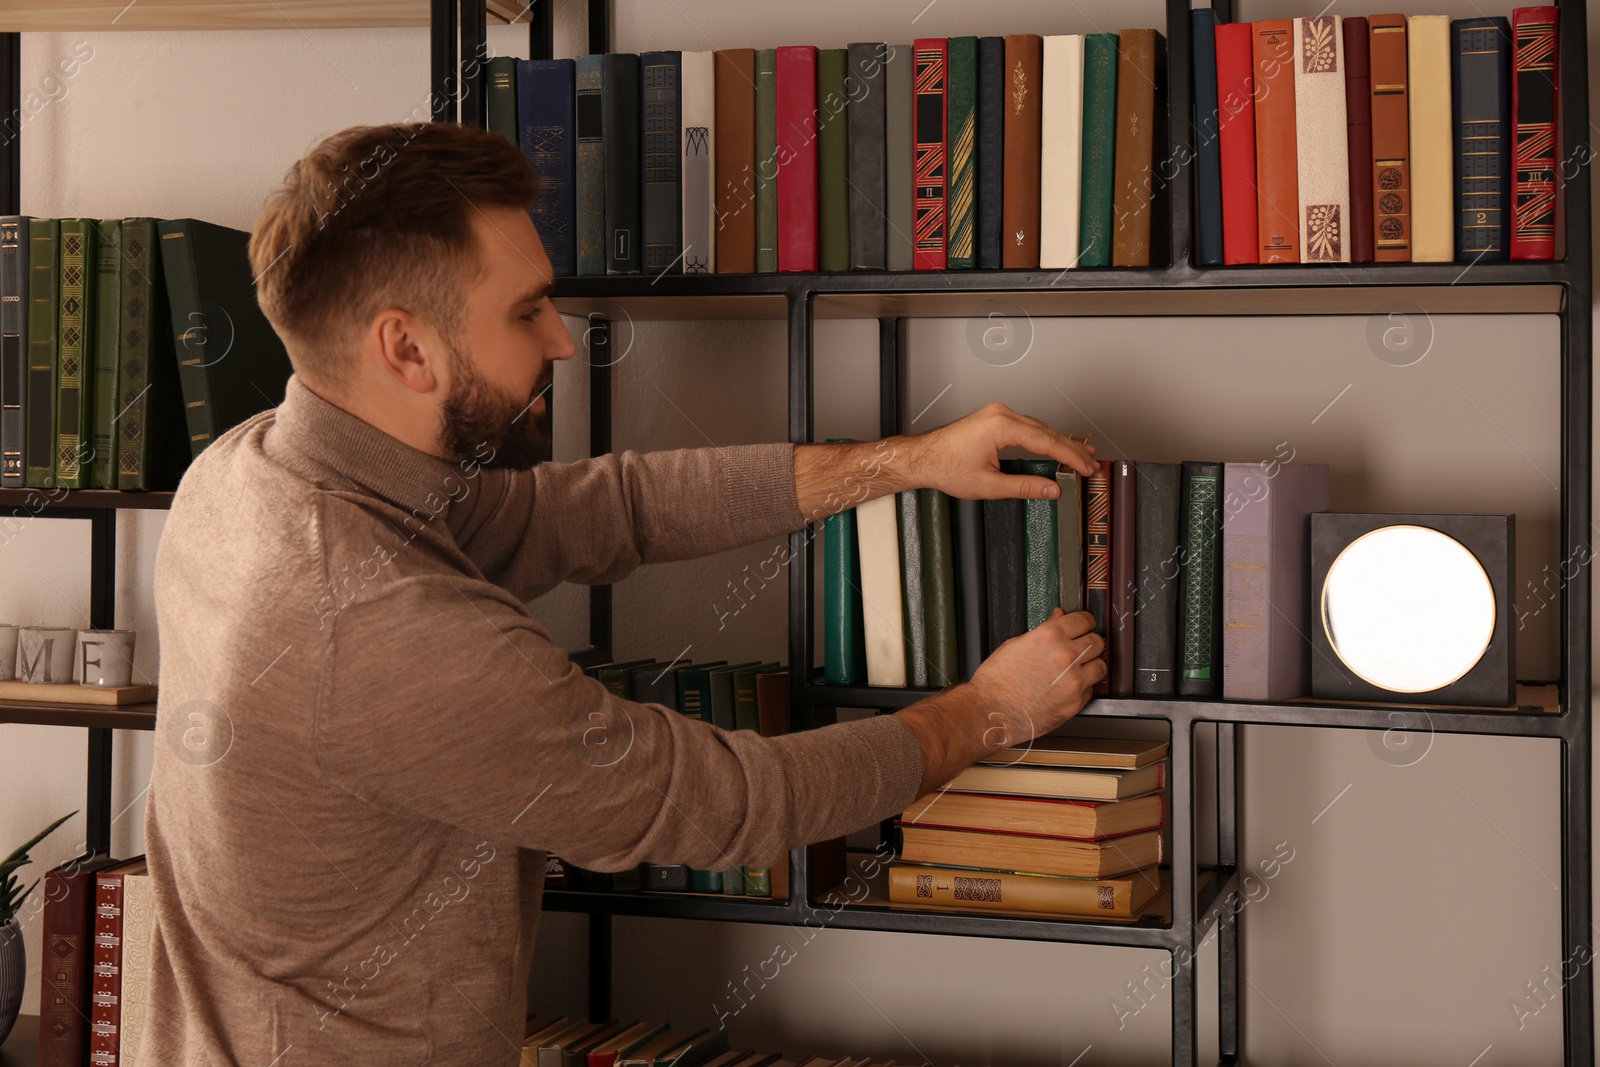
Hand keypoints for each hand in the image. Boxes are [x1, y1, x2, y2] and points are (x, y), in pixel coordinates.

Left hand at [900, 402, 1097, 500]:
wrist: (922, 458)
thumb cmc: (945, 467)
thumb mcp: (989, 485)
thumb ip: (1024, 486)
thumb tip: (1051, 489)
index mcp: (1001, 425)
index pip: (1047, 441)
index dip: (1070, 457)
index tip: (1086, 468)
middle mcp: (1001, 413)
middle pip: (1047, 431)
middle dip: (1071, 449)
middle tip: (1091, 463)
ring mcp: (997, 413)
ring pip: (1039, 427)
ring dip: (1060, 442)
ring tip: (1081, 455)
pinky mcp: (994, 418)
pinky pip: (1027, 426)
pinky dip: (1043, 438)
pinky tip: (1056, 445)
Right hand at [968, 609, 1106, 754]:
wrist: (990, 712)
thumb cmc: (996, 681)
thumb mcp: (1015, 644)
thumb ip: (1044, 630)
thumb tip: (1058, 618)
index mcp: (1050, 637)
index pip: (1084, 620)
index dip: (1085, 621)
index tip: (1085, 625)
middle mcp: (1065, 656)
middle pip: (1097, 642)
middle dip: (1091, 642)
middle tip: (1082, 646)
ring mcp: (1074, 681)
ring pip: (1100, 666)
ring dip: (1092, 665)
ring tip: (1079, 668)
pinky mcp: (1075, 703)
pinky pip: (1091, 689)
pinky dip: (1084, 687)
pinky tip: (1069, 686)